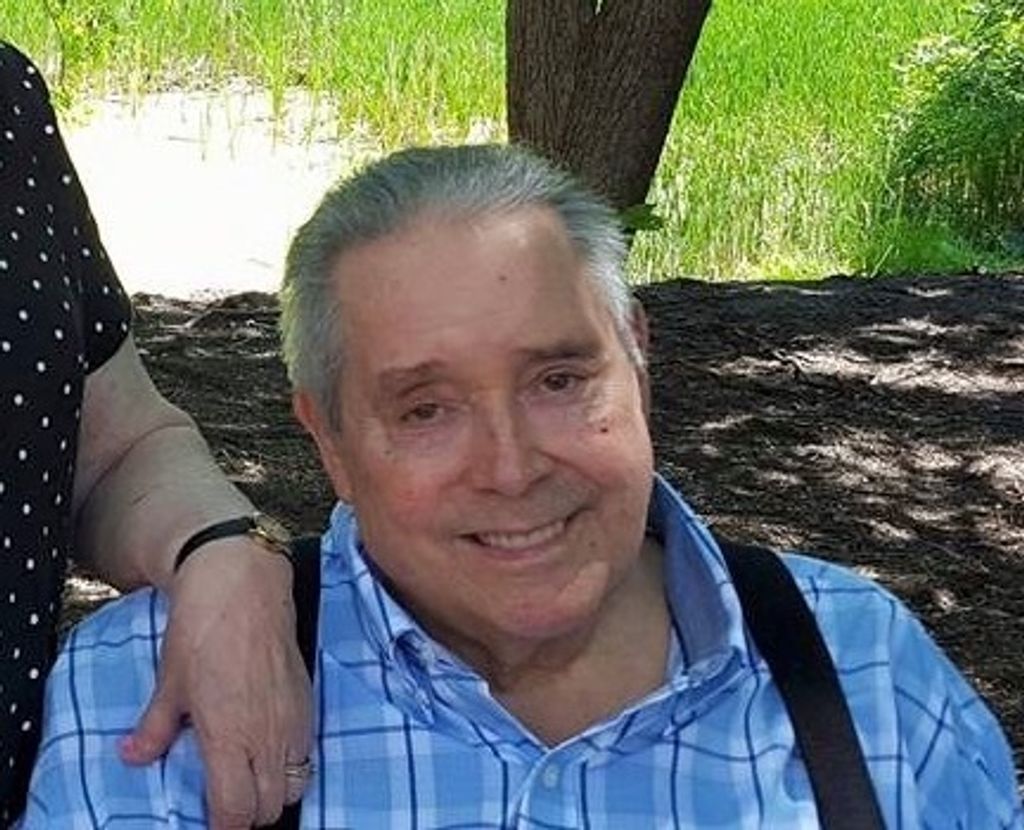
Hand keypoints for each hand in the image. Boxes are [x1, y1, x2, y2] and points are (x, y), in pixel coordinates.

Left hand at [118, 539, 312, 827]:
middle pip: (267, 808)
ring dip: (271, 793)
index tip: (208, 820)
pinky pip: (306, 754)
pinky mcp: (307, 702)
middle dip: (246, 814)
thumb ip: (156, 728)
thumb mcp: (170, 681)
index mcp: (227, 736)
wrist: (243, 586)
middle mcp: (266, 735)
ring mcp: (292, 720)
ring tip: (250, 779)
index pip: (234, 812)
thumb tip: (134, 756)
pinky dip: (290, 765)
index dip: (221, 826)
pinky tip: (269, 749)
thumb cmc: (203, 628)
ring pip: (293, 786)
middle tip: (225, 801)